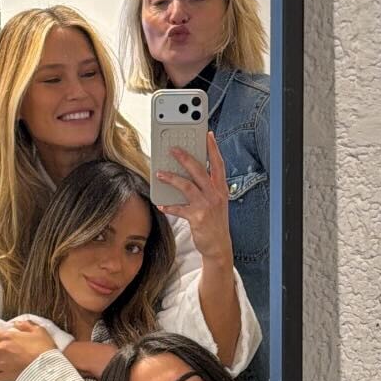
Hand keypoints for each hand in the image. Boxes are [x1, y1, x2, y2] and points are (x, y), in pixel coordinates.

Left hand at [161, 129, 232, 263]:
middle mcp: (215, 194)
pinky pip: (179, 208)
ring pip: (187, 186)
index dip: (213, 148)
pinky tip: (161, 204)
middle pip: (199, 170)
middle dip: (185, 157)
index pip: (218, 163)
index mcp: (221, 188)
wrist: (219, 245)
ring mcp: (207, 206)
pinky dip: (169, 206)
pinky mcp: (197, 217)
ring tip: (160, 173)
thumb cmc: (215, 221)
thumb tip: (188, 173)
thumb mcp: (216, 201)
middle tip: (173, 149)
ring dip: (172, 178)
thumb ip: (206, 187)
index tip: (207, 134)